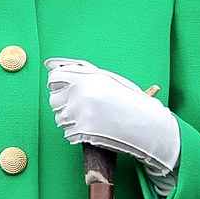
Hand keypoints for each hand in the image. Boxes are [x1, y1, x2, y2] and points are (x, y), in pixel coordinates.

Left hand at [45, 57, 179, 176]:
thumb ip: (83, 71)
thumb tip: (53, 64)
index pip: (55, 78)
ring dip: (70, 120)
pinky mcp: (82, 131)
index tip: (61, 88)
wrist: (146, 126)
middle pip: (54, 100)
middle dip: (64, 104)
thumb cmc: (130, 102)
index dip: (57, 84)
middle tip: (80, 106)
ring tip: (89, 118)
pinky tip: (91, 129)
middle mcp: (83, 93)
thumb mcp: (112, 81)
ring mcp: (81, 113)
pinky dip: (76, 133)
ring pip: (59, 118)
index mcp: (90, 77)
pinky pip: (67, 133)